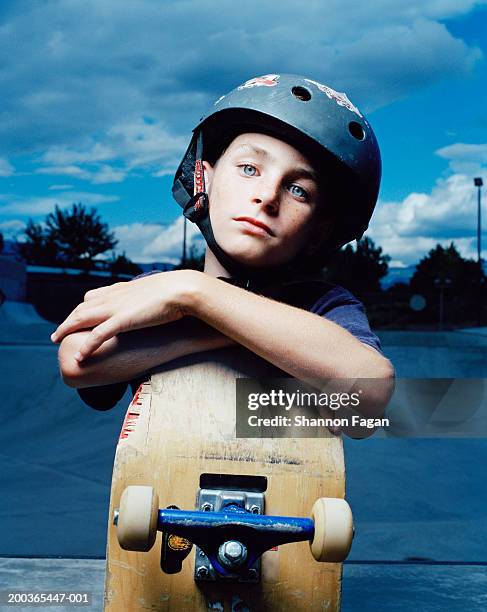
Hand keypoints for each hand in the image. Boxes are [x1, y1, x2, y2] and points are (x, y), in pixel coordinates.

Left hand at [50, 270, 200, 361]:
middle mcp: (114, 296)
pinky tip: (79, 356)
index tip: (77, 316)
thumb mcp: (158, 291)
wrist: (182, 289)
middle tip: (58, 333)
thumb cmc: (177, 290)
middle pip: (81, 308)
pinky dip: (86, 346)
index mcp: (122, 289)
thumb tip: (156, 303)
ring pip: (81, 318)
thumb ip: (149, 297)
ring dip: (66, 329)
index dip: (82, 307)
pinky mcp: (122, 320)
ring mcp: (116, 308)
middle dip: (67, 320)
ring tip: (57, 340)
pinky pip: (97, 335)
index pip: (92, 296)